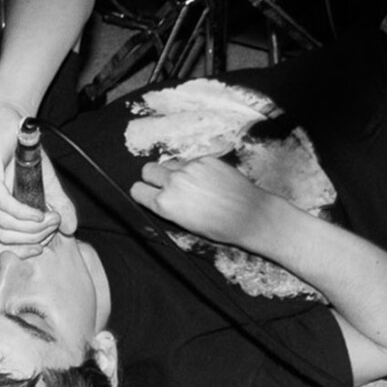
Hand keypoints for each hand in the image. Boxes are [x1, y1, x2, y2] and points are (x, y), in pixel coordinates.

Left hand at [0, 105, 76, 258]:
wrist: (15, 122)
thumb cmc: (26, 154)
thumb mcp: (47, 186)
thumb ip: (57, 208)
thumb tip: (72, 230)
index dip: (20, 252)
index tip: (42, 248)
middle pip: (4, 239)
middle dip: (34, 238)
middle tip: (56, 225)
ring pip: (4, 225)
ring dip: (33, 227)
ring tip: (53, 218)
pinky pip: (4, 206)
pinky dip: (24, 214)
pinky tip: (40, 214)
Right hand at [129, 156, 279, 250]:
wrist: (249, 215)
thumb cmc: (220, 227)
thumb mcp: (185, 225)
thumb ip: (167, 207)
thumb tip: (159, 198)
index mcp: (164, 204)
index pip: (137, 190)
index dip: (142, 192)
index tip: (147, 194)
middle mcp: (173, 182)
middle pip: (148, 170)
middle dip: (153, 177)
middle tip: (165, 186)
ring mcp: (190, 168)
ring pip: (170, 164)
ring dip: (174, 172)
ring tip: (191, 186)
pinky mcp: (206, 159)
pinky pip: (191, 161)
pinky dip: (195, 169)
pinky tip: (208, 182)